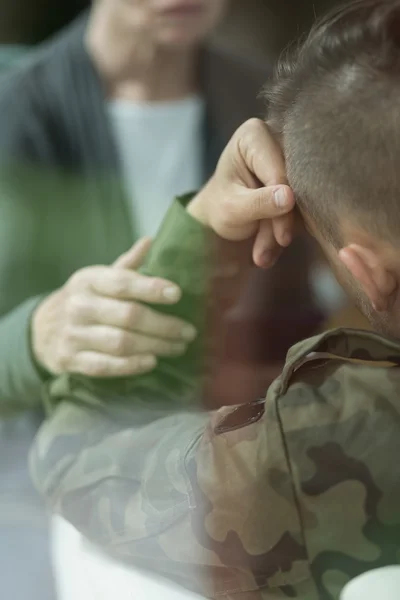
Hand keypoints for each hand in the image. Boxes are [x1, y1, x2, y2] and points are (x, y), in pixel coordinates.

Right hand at [31, 238, 196, 377]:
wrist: (41, 330)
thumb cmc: (84, 300)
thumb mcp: (98, 278)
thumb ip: (126, 265)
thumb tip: (150, 241)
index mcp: (89, 280)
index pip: (122, 282)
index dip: (151, 288)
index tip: (177, 294)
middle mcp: (80, 305)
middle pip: (129, 316)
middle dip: (164, 325)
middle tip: (188, 332)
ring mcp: (73, 334)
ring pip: (121, 343)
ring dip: (155, 346)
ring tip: (178, 347)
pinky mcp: (70, 359)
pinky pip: (105, 366)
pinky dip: (131, 366)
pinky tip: (152, 362)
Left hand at [188, 119, 295, 267]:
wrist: (221, 216)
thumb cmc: (220, 205)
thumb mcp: (231, 208)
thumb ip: (258, 202)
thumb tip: (290, 198)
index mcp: (254, 134)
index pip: (280, 170)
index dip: (283, 206)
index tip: (282, 237)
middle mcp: (278, 137)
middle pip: (296, 183)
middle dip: (282, 223)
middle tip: (265, 254)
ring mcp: (293, 158)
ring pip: (303, 198)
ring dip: (284, 231)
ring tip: (261, 255)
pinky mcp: (302, 179)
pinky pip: (305, 205)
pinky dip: (288, 230)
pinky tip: (270, 248)